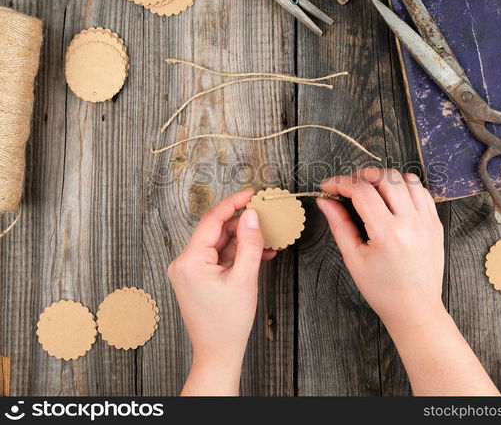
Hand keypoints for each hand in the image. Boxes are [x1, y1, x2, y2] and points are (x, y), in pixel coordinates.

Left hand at [167, 188, 275, 394]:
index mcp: (190, 261)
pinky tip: (259, 252)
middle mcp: (185, 263)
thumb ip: (249, 243)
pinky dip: (238, 254)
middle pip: (217, 231)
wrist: (218, 352)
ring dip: (244, 240)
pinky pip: (220, 257)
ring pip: (221, 244)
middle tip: (266, 217)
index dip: (234, 204)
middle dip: (243, 225)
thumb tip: (252, 216)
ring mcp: (191, 270)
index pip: (212, 220)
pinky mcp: (199, 277)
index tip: (251, 194)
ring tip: (269, 238)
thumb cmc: (227, 323)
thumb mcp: (244, 279)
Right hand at [317, 168, 444, 332]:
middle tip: (348, 187)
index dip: (341, 183)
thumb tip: (325, 201)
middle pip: (386, 178)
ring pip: (406, 179)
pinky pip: (421, 192)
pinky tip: (392, 198)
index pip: (362, 191)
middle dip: (362, 176)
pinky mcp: (435, 224)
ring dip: (385, 179)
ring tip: (370, 190)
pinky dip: (404, 187)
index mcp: (388, 233)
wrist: (415, 309)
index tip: (329, 186)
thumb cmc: (382, 290)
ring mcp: (427, 221)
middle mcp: (411, 223)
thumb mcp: (354, 259)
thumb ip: (339, 225)